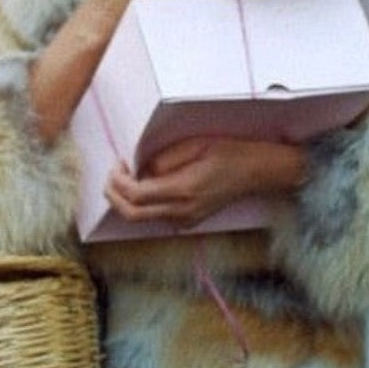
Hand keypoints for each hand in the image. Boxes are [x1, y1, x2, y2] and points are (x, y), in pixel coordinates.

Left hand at [104, 136, 306, 227]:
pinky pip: (156, 216)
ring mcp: (186, 220)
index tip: (119, 163)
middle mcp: (182, 211)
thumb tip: (141, 169)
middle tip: (112, 175)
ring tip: (127, 176)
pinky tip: (146, 184)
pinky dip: (142, 204)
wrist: (256, 172)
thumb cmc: (228, 153)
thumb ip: (165, 159)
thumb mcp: (195, 145)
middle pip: (132, 215)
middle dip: (113, 196)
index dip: (119, 181)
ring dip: (126, 200)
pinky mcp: (188, 221)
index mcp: (184, 190)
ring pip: (141, 219)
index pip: (136, 195)